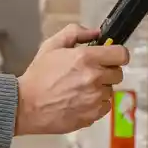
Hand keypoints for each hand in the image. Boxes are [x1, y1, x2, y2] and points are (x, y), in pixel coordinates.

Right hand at [13, 24, 128, 135]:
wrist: (25, 105)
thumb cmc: (38, 76)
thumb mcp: (51, 45)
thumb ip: (75, 33)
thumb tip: (96, 33)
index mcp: (86, 58)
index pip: (121, 54)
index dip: (117, 54)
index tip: (111, 57)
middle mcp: (94, 78)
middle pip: (118, 74)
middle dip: (107, 72)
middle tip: (89, 73)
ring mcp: (94, 98)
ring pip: (110, 91)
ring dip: (100, 89)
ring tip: (79, 89)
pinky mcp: (92, 115)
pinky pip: (104, 107)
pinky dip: (96, 104)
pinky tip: (80, 101)